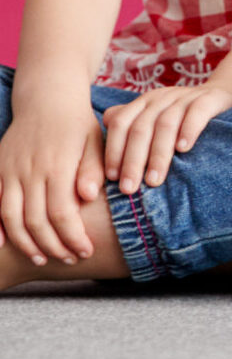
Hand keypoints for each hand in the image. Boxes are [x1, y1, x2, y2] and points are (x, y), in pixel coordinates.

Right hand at [0, 90, 104, 264]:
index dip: (72, 237)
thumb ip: (91, 169)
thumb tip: (87, 196)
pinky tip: (2, 244)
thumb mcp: (95, 140)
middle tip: (68, 259)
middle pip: (36, 220)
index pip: (62, 213)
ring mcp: (9, 170)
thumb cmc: (78, 123)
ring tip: (41, 258)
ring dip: (24, 242)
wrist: (48, 99)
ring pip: (10, 217)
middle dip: (52, 245)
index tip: (85, 251)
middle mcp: (30, 170)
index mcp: (58, 165)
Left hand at [100, 82, 231, 197]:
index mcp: (142, 103)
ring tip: (154, 180)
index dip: (114, 151)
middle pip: (140, 127)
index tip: (112, 179)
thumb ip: (127, 130)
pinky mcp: (208, 99)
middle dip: (132, 161)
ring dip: (158, 155)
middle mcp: (160, 98)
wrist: (220, 95)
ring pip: (165, 124)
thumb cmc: (179, 118)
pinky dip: (188, 130)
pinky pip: (196, 113)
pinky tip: (184, 149)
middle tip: (129, 189)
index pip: (120, 123)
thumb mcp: (151, 120)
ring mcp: (184, 97)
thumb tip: (97, 152)